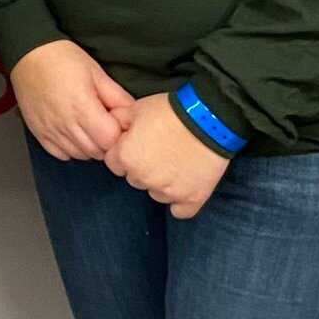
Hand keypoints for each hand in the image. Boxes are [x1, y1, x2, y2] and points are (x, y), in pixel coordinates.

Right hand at [9, 39, 134, 160]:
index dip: (118, 133)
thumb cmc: (63, 59)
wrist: (28, 53)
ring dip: (89, 146)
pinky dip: (70, 149)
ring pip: (79, 155)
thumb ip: (118, 97)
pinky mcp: (38, 133)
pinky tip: (72, 133)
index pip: (111, 140)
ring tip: (88, 128)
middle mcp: (65, 124)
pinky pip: (60, 154)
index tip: (117, 122)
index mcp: (83, 108)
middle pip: (96, 152)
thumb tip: (132, 115)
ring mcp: (50, 130)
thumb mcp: (96, 73)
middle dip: (106, 142)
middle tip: (105, 124)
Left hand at [104, 93, 229, 218]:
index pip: (114, 163)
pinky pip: (179, 211)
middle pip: (134, 178)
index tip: (138, 144)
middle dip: (142, 167)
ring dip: (161, 183)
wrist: (208, 119)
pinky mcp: (191, 199)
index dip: (125, 151)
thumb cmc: (170, 111)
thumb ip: (117, 121)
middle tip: (160, 151)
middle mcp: (143, 179)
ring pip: (156, 193)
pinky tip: (185, 186)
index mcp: (126, 158)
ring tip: (177, 163)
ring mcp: (168, 192)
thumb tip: (110, 126)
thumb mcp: (135, 108)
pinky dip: (181, 201)